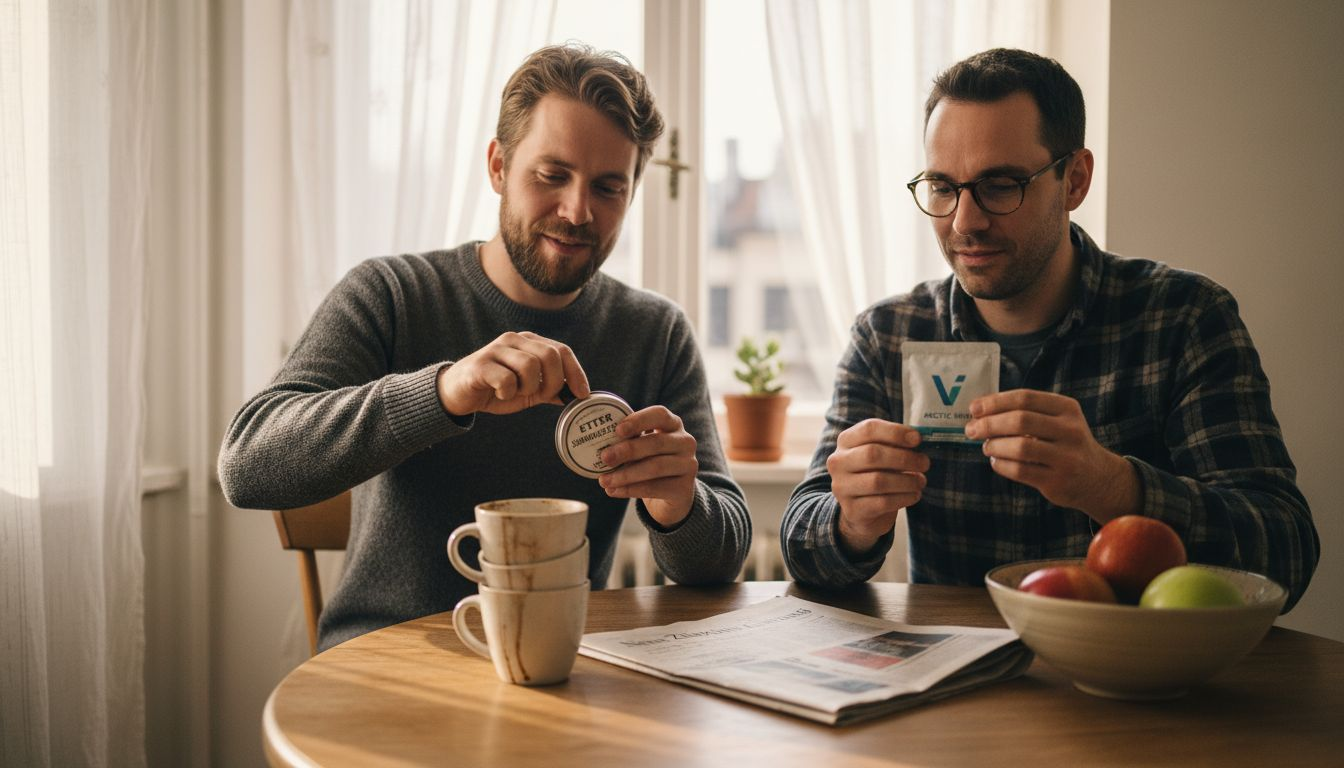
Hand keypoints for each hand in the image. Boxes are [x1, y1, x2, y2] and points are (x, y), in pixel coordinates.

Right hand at [435, 332, 590, 416]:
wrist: (457, 393)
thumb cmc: (495, 389)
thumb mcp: (528, 390)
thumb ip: (550, 389)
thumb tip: (576, 394)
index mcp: (529, 342)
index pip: (562, 350)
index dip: (576, 372)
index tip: (582, 394)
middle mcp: (514, 340)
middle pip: (550, 355)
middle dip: (552, 382)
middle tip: (541, 396)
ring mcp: (496, 349)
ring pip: (530, 365)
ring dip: (528, 387)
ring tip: (516, 393)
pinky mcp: (480, 364)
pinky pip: (506, 379)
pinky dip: (508, 392)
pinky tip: (500, 394)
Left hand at [597, 406, 697, 527]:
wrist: (672, 496)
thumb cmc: (651, 462)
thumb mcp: (642, 447)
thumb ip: (628, 441)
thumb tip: (598, 445)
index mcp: (673, 424)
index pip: (659, 414)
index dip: (639, 420)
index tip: (617, 430)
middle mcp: (685, 442)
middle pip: (656, 442)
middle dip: (627, 450)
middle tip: (604, 457)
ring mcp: (688, 465)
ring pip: (655, 467)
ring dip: (626, 474)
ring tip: (604, 480)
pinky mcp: (684, 488)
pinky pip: (655, 488)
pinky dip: (631, 490)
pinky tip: (613, 491)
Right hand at [827, 419, 929, 556]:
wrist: (862, 510)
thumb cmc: (876, 474)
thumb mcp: (882, 454)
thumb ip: (895, 444)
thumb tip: (916, 439)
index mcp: (846, 441)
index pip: (869, 429)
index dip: (895, 432)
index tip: (917, 439)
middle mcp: (838, 462)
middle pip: (872, 454)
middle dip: (904, 458)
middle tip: (925, 463)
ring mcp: (842, 487)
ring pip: (878, 481)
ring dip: (907, 481)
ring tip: (921, 481)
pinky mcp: (853, 510)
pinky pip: (883, 502)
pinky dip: (904, 498)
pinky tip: (914, 495)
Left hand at [964, 389, 1139, 522]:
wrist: (1098, 478)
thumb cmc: (1066, 444)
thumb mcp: (1058, 420)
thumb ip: (1026, 412)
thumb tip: (980, 411)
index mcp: (1067, 409)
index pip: (1025, 398)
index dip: (995, 402)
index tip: (974, 408)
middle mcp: (1070, 430)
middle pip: (1020, 420)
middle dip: (989, 424)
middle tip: (971, 429)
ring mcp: (1066, 457)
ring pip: (1020, 447)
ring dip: (994, 446)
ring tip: (986, 446)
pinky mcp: (1058, 481)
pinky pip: (1020, 470)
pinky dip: (1001, 465)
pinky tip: (997, 461)